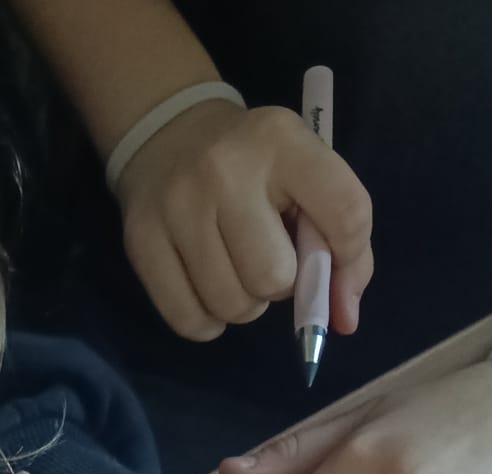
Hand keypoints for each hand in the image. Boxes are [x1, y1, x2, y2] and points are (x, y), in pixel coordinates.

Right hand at [117, 100, 372, 340]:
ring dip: (244, 304)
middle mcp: (226, 170)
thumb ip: (340, 238)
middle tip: (267, 261)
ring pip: (232, 305)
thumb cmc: (252, 165)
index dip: (350, 260)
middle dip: (280, 285)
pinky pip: (190, 320)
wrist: (167, 132)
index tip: (337, 272)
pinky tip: (207, 293)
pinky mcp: (141, 241)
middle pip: (274, 277)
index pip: (345, 213)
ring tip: (235, 272)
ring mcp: (178, 207)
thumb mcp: (303, 174)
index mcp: (282, 142)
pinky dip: (208, 322)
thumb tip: (345, 320)